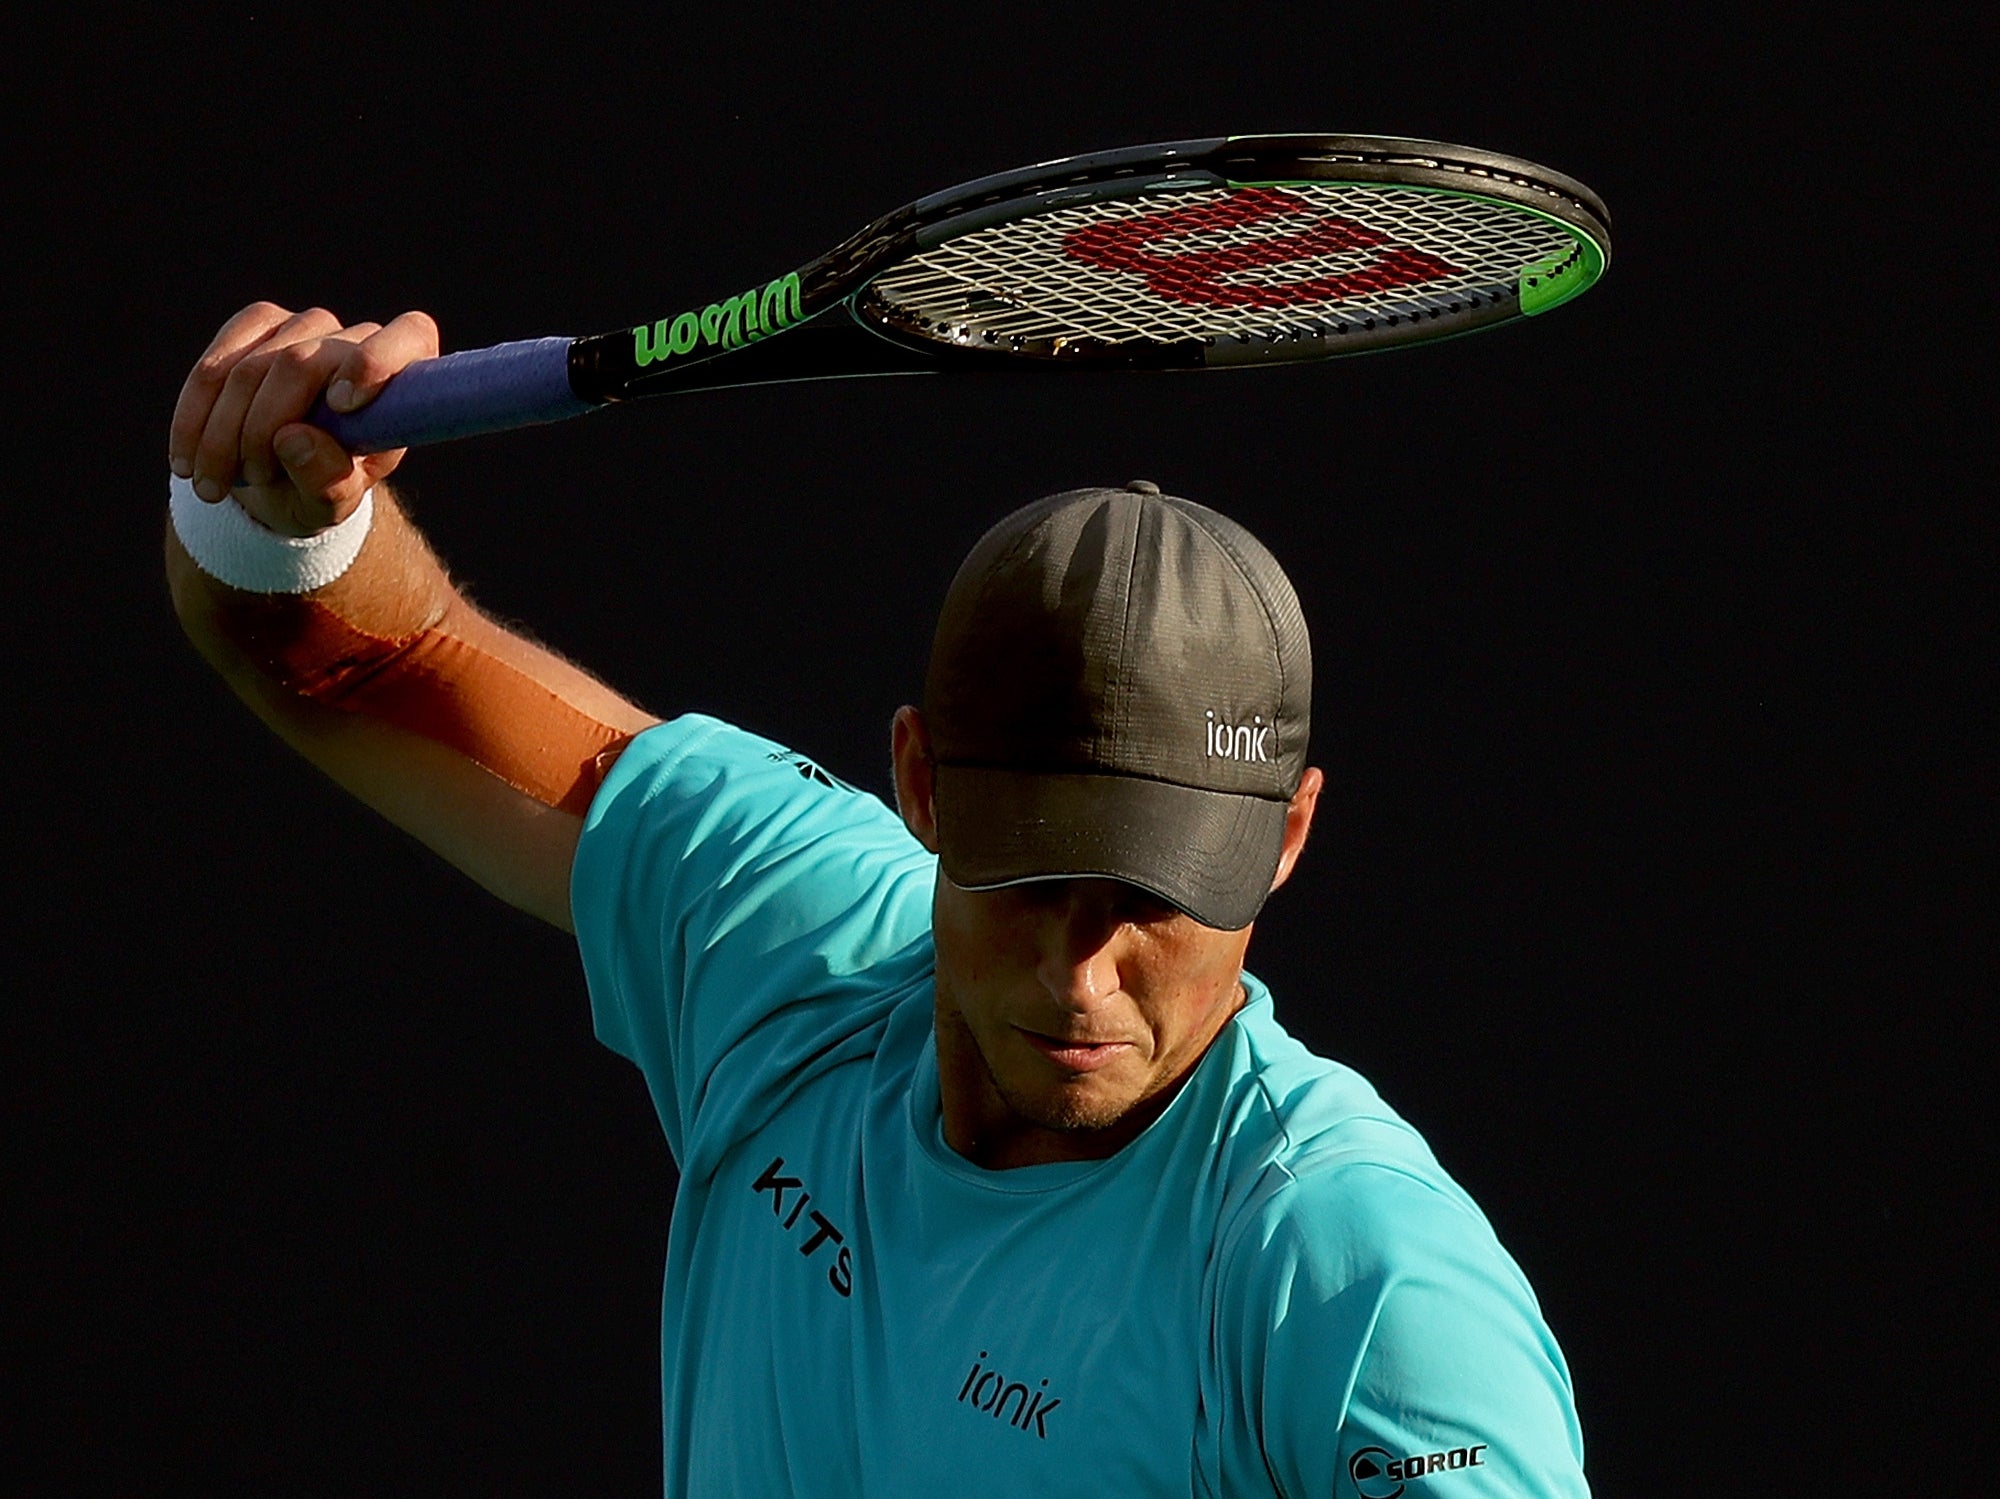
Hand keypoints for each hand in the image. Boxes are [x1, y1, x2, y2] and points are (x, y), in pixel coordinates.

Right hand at [169, 303, 439, 536]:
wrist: (279, 481)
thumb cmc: (324, 489)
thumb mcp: (333, 503)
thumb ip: (327, 480)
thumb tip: (292, 439)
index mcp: (398, 381)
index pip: (409, 338)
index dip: (376, 362)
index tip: (342, 406)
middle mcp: (355, 340)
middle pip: (302, 364)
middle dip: (262, 428)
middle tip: (251, 478)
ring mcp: (305, 327)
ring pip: (249, 368)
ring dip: (222, 434)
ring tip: (213, 485)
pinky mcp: (256, 325)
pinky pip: (214, 367)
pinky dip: (195, 418)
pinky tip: (186, 460)